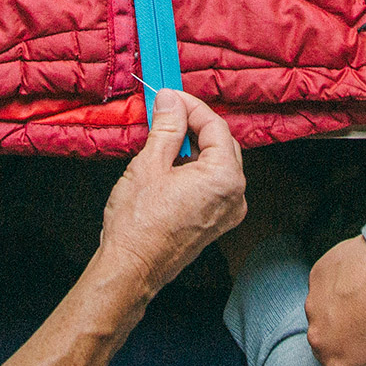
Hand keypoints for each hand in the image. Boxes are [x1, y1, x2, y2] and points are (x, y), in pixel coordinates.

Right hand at [94, 90, 246, 294]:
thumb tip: (171, 101)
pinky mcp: (216, 222)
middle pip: (221, 144)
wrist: (131, 269)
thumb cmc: (138, 224)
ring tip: (165, 135)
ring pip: (217, 163)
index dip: (191, 106)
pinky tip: (171, 163)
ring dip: (194, 145)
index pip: (215, 126)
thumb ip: (167, 128)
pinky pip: (212, 184)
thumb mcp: (150, 164)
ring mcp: (227, 212)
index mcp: (224, 178)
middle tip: (167, 110)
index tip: (169, 96)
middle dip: (194, 124)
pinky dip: (195, 167)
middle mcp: (235, 196)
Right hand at [306, 235, 365, 365]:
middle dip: (347, 345)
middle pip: (328, 351)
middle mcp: (317, 337)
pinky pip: (325, 291)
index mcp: (336, 364)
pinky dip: (338, 290)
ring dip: (341, 316)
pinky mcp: (316, 277)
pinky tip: (361, 281)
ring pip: (324, 319)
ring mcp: (313, 304)